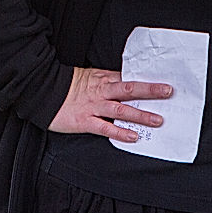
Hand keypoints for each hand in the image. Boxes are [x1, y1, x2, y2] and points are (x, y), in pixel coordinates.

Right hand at [48, 66, 171, 142]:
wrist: (43, 91)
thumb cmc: (66, 85)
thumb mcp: (89, 76)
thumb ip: (108, 79)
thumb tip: (127, 81)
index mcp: (103, 79)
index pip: (129, 78)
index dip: (147, 80)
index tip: (164, 82)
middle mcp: (101, 92)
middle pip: (129, 89)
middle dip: (150, 91)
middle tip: (168, 92)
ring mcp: (94, 107)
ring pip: (121, 110)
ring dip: (140, 114)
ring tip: (157, 120)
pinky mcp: (85, 121)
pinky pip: (105, 128)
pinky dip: (120, 132)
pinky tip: (133, 136)